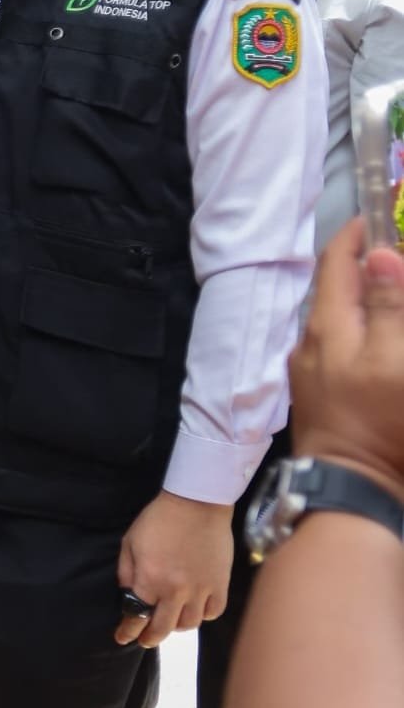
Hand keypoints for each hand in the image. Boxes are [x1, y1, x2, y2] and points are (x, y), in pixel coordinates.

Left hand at [115, 490, 232, 646]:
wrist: (196, 504)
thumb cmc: (159, 519)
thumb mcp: (130, 542)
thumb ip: (126, 572)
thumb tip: (127, 593)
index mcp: (150, 580)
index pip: (136, 616)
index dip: (128, 630)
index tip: (122, 637)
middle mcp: (176, 591)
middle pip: (163, 628)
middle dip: (150, 638)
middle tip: (145, 640)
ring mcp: (201, 590)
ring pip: (189, 624)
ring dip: (176, 626)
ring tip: (169, 620)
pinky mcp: (220, 585)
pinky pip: (212, 613)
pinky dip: (202, 615)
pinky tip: (194, 610)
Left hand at [291, 215, 403, 486]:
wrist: (353, 494)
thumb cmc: (381, 427)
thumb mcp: (395, 362)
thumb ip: (389, 308)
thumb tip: (380, 254)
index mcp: (328, 328)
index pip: (337, 262)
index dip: (360, 233)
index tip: (383, 212)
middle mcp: (312, 342)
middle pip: (339, 288)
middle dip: (367, 265)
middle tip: (396, 250)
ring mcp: (314, 370)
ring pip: (341, 317)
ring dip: (366, 298)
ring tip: (391, 290)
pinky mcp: (322, 394)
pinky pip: (342, 346)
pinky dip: (364, 330)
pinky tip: (381, 337)